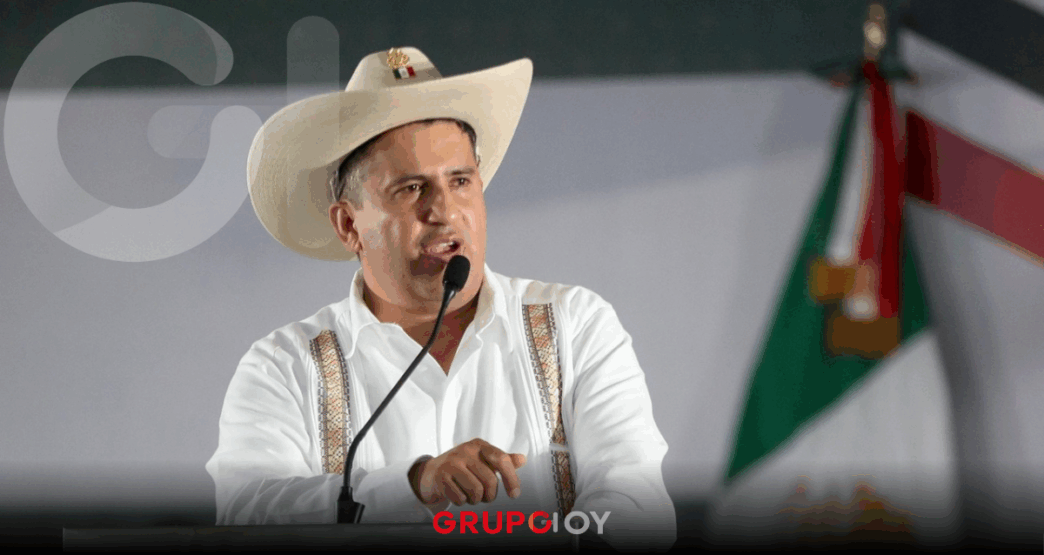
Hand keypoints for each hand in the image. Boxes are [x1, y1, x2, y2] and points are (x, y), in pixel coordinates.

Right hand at [409, 438, 525, 505]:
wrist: (431, 472)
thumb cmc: (462, 466)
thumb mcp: (482, 459)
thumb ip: (502, 460)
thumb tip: (522, 459)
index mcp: (479, 446)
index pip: (502, 460)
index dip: (511, 478)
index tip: (514, 494)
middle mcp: (466, 451)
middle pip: (490, 480)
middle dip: (490, 495)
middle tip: (486, 496)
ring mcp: (452, 463)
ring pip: (476, 491)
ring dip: (476, 500)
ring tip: (471, 495)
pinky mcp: (441, 477)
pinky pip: (460, 498)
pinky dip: (462, 502)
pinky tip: (458, 494)